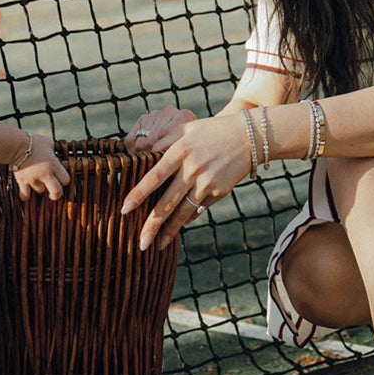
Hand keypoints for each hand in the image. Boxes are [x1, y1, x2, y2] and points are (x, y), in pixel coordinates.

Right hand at [14, 133, 69, 201]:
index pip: (66, 180)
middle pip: (57, 192)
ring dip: (40, 188)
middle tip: (54, 193)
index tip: (61, 179)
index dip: (64, 181)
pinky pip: (25, 195)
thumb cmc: (32, 142)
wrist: (15, 145)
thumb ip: (54, 150)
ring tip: (37, 181)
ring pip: (40, 191)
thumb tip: (56, 154)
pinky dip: (26, 195)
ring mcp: (33, 179)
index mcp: (53, 165)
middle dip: (56, 194)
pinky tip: (27, 192)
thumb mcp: (48, 143)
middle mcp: (45, 174)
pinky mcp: (22, 181)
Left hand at [122, 113, 251, 248]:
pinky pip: (198, 209)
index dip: (138, 194)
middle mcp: (193, 170)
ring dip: (169, 231)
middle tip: (140, 243)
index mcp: (180, 152)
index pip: (154, 176)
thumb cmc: (211, 131)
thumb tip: (141, 155)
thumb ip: (163, 141)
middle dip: (152, 225)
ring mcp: (207, 183)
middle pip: (167, 203)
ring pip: (183, 212)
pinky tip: (178, 226)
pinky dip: (187, 218)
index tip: (124, 209)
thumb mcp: (186, 128)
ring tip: (157, 246)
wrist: (249, 137)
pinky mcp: (219, 192)